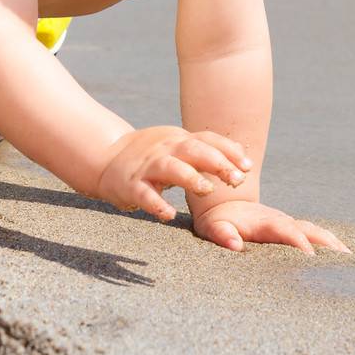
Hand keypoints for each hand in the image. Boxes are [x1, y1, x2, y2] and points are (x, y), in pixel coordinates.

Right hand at [95, 126, 251, 221]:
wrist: (106, 157)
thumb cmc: (153, 156)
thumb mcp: (178, 147)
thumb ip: (207, 152)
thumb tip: (244, 158)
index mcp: (179, 140)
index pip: (208, 140)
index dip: (229, 151)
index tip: (248, 167)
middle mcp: (165, 149)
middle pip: (194, 150)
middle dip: (218, 163)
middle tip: (237, 180)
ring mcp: (148, 166)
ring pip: (171, 168)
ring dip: (191, 178)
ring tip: (208, 191)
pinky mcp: (132, 185)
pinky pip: (145, 195)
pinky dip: (157, 204)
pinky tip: (169, 215)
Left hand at [191, 199, 351, 254]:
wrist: (224, 202)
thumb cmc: (217, 221)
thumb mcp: (213, 227)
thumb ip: (222, 235)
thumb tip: (235, 245)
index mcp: (264, 222)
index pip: (286, 231)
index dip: (298, 241)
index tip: (311, 256)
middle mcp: (281, 221)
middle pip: (308, 230)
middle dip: (326, 243)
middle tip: (345, 257)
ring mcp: (288, 224)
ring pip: (314, 231)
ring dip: (332, 243)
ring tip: (351, 259)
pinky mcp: (291, 229)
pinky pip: (313, 235)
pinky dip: (330, 244)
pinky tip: (343, 256)